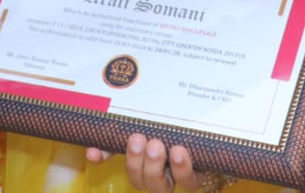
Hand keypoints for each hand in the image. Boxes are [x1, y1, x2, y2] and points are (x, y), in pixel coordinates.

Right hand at [86, 134, 219, 191]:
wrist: (211, 118)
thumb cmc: (174, 122)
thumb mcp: (151, 121)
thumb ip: (125, 133)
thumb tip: (92, 148)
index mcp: (143, 161)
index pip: (116, 161)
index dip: (103, 158)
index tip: (93, 150)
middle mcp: (158, 174)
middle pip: (141, 181)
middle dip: (137, 162)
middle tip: (140, 139)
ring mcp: (177, 177)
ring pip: (162, 187)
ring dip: (156, 168)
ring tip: (159, 144)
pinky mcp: (199, 174)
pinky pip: (190, 181)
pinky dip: (183, 169)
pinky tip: (180, 151)